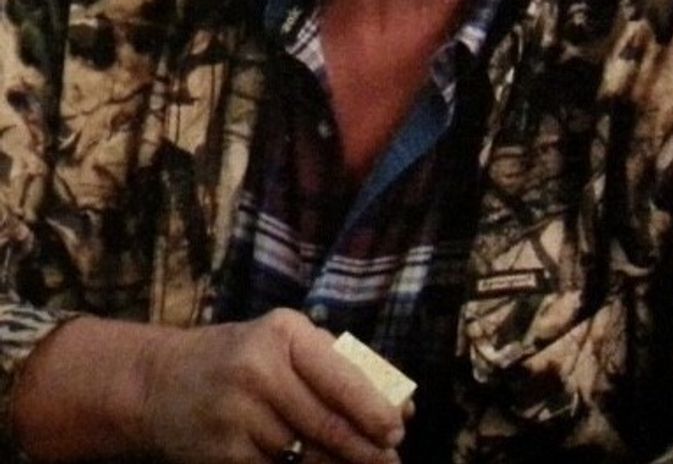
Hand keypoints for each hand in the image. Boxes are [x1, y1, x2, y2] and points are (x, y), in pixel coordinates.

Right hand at [140, 308, 407, 463]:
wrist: (160, 383)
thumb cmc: (241, 357)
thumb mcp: (283, 342)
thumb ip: (337, 365)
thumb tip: (400, 403)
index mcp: (282, 334)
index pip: (338, 376)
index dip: (372, 408)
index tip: (397, 428)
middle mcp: (258, 371)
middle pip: (326, 424)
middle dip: (365, 450)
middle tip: (391, 461)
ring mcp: (237, 415)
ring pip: (304, 456)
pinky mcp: (223, 455)